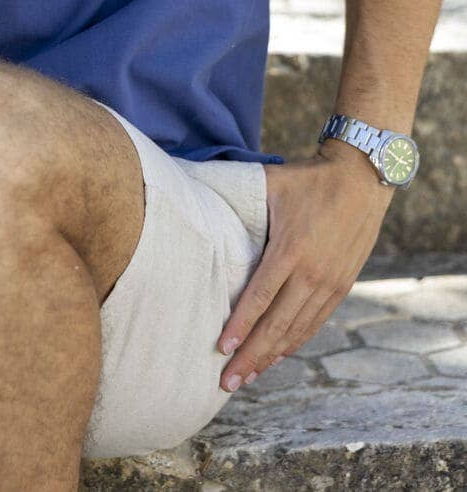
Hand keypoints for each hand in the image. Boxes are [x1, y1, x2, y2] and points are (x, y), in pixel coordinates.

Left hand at [216, 148, 394, 392]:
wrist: (362, 179)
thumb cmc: (309, 179)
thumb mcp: (272, 183)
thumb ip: (241, 200)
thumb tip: (199, 199)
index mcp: (292, 249)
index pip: (261, 297)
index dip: (241, 326)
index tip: (221, 349)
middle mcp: (313, 273)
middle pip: (277, 325)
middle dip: (251, 356)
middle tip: (227, 382)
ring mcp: (331, 283)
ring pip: (297, 330)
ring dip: (271, 356)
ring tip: (248, 377)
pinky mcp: (342, 286)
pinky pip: (315, 323)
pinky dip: (295, 342)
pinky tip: (278, 355)